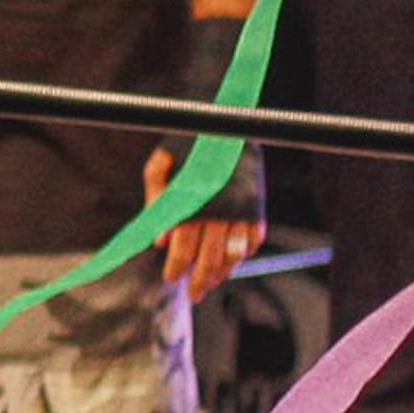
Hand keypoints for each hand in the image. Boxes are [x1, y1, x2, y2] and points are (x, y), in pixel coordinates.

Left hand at [144, 142, 260, 303]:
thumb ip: (156, 201)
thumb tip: (160, 241)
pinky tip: (234, 261)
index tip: (171, 279)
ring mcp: (241, 208)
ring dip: (223, 273)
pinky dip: (245, 253)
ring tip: (212, 284)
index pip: (182, 249)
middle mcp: (217, 210)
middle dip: (200, 281)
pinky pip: (254, 238)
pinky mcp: (257, 203)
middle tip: (194, 294)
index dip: (176, 268)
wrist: (223, 119)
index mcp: (190, 203)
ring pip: (234, 254)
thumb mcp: (158, 165)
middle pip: (209, 259)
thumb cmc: (184, 142)